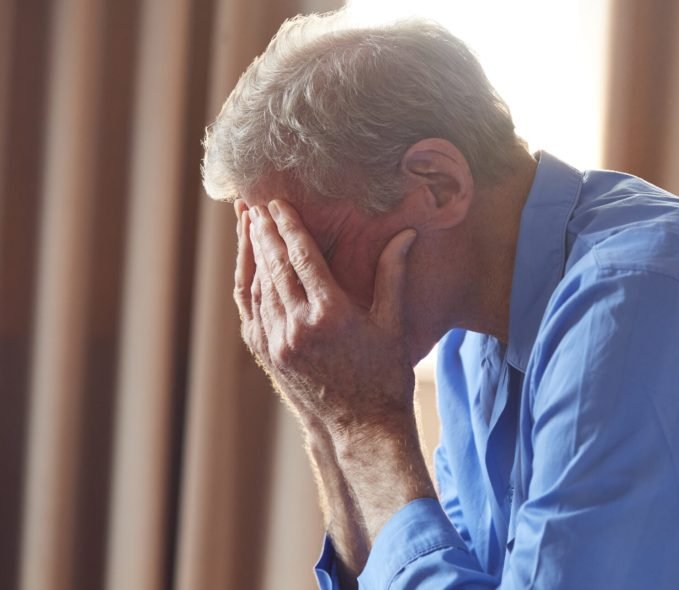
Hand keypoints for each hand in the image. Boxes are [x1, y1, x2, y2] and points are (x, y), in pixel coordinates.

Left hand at [234, 199, 417, 433]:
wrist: (361, 428)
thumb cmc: (386, 377)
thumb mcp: (393, 324)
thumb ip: (393, 275)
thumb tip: (407, 234)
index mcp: (331, 315)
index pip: (302, 257)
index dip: (289, 226)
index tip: (278, 202)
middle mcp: (298, 327)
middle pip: (273, 266)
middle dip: (264, 231)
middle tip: (255, 202)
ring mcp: (277, 343)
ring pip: (256, 286)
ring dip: (250, 253)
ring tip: (248, 224)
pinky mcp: (268, 356)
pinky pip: (250, 311)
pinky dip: (247, 283)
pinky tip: (247, 265)